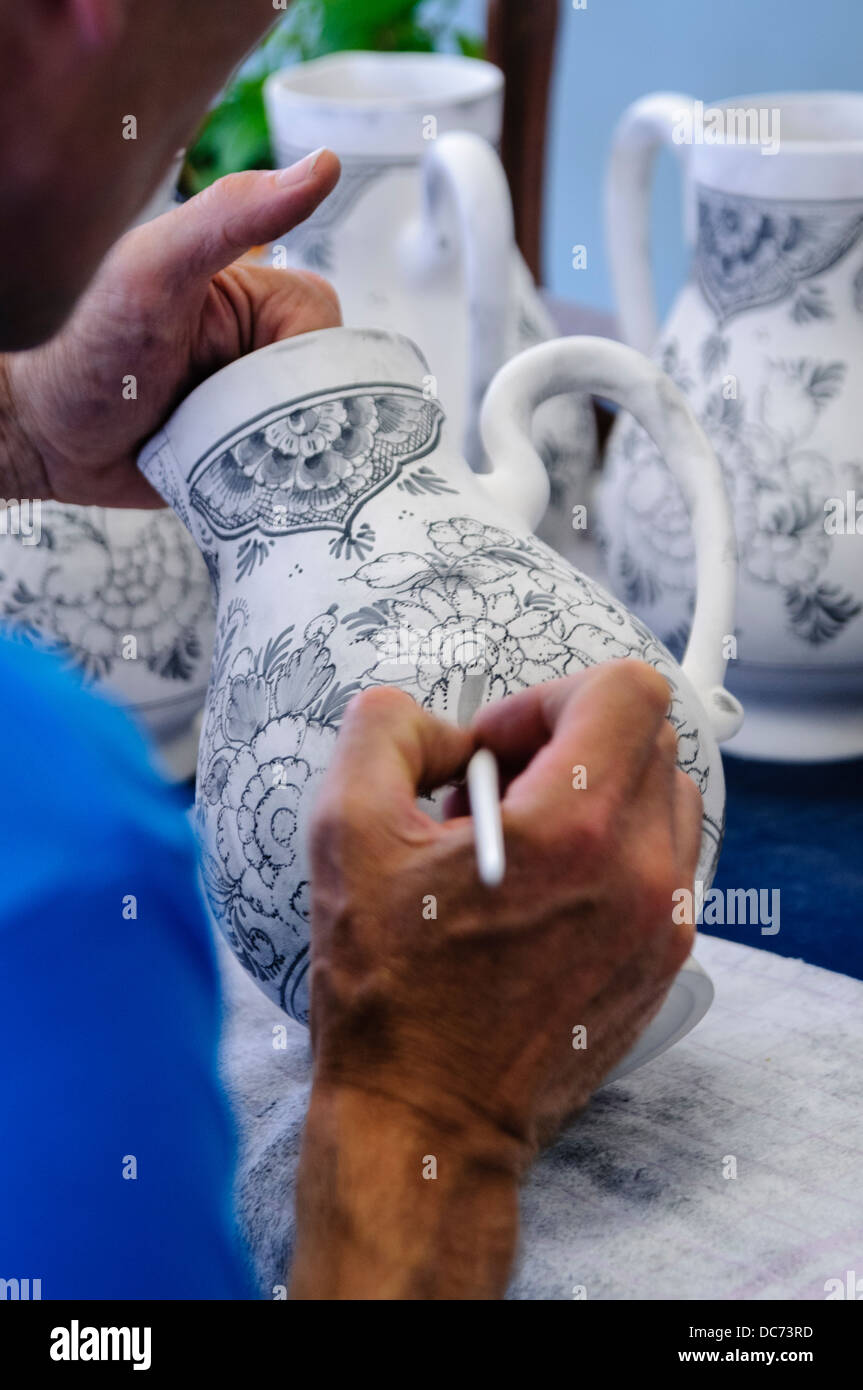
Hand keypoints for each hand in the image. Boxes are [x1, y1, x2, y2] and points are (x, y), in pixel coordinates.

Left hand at [1, 151, 341, 507]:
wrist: (37, 438)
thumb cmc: (80, 345)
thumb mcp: (156, 270)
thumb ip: (231, 215)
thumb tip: (322, 167)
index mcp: (253, 295)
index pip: (321, 324)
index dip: (295, 355)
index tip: (245, 372)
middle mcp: (259, 351)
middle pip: (323, 385)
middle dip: (284, 411)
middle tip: (219, 417)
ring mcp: (252, 408)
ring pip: (311, 438)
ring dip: (274, 452)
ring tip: (216, 449)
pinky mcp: (243, 459)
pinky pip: (287, 479)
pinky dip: (270, 485)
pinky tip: (232, 478)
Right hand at [292, 661, 701, 1297]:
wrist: (428, 1121)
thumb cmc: (387, 993)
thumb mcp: (345, 832)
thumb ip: (384, 731)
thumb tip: (436, 724)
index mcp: (573, 830)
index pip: (626, 692)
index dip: (551, 696)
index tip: (498, 747)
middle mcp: (642, 872)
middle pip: (645, 740)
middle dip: (564, 745)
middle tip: (494, 795)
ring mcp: (665, 922)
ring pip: (661, 800)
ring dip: (593, 797)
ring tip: (517, 849)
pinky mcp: (664, 961)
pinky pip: (662, 863)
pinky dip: (610, 852)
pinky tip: (538, 897)